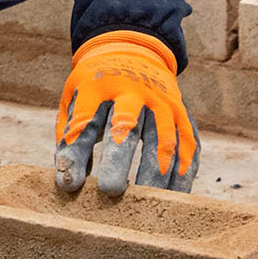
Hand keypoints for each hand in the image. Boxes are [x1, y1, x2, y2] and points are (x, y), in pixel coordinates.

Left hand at [54, 30, 198, 194]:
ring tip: (145, 206)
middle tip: (110, 192)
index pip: (84, 122)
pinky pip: (188, 149)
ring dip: (155, 176)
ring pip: (164, 141)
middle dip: (119, 163)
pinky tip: (172, 199)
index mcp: (98, 86)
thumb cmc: (95, 89)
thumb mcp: (73, 100)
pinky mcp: (183, 115)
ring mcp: (163, 102)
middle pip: (127, 128)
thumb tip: (69, 184)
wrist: (134, 52)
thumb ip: (68, 137)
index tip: (68, 186)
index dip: (76, 155)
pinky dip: (182, 176)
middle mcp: (134, 91)